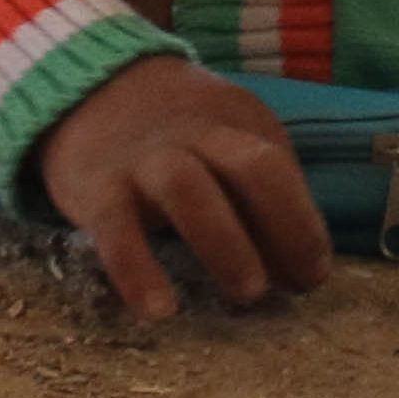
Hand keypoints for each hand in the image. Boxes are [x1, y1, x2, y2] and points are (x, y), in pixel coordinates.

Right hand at [37, 57, 331, 320]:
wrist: (86, 88)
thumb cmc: (178, 135)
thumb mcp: (228, 142)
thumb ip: (264, 196)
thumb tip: (301, 271)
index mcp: (235, 122)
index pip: (277, 168)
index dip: (304, 224)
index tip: (312, 275)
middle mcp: (194, 135)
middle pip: (250, 166)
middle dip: (283, 226)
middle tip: (293, 285)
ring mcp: (143, 159)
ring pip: (186, 189)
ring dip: (226, 244)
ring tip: (247, 293)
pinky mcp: (97, 189)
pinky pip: (116, 229)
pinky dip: (137, 270)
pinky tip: (159, 310)